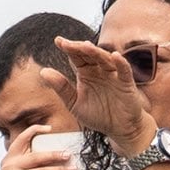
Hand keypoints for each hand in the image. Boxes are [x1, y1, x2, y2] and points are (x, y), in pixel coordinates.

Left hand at [52, 38, 154, 154]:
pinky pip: (124, 71)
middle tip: (67, 43)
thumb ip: (61, 88)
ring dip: (96, 52)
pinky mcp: (126, 84)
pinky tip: (114, 56)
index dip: (68, 49)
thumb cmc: (98, 115)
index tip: (58, 40)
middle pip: (89, 55)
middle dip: (79, 48)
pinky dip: (120, 63)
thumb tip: (43, 71)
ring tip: (85, 45)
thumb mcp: (74, 103)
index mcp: (86, 74)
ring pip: (105, 60)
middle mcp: (99, 71)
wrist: (119, 128)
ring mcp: (113, 76)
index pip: (76, 58)